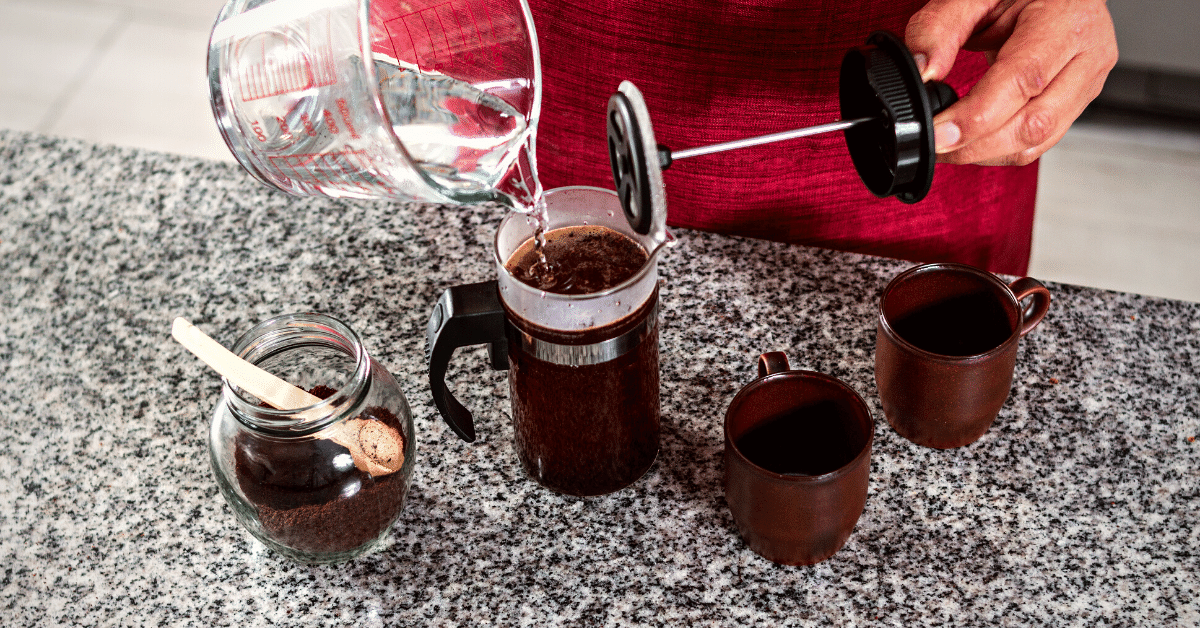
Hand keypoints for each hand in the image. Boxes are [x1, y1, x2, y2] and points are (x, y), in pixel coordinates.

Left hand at [905, 0, 1117, 165]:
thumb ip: (941, 27)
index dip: (977, 116)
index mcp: (1068, 19)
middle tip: (936, 144)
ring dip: (986, 152)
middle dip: (977, 144)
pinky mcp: (1078, 101)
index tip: (939, 132)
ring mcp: (1088, 82)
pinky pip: (1040, 140)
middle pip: (1034, 122)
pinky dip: (1000, 148)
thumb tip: (923, 71)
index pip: (1023, 80)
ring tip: (948, 146)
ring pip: (1038, 140)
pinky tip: (973, 141)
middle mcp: (1088, 54)